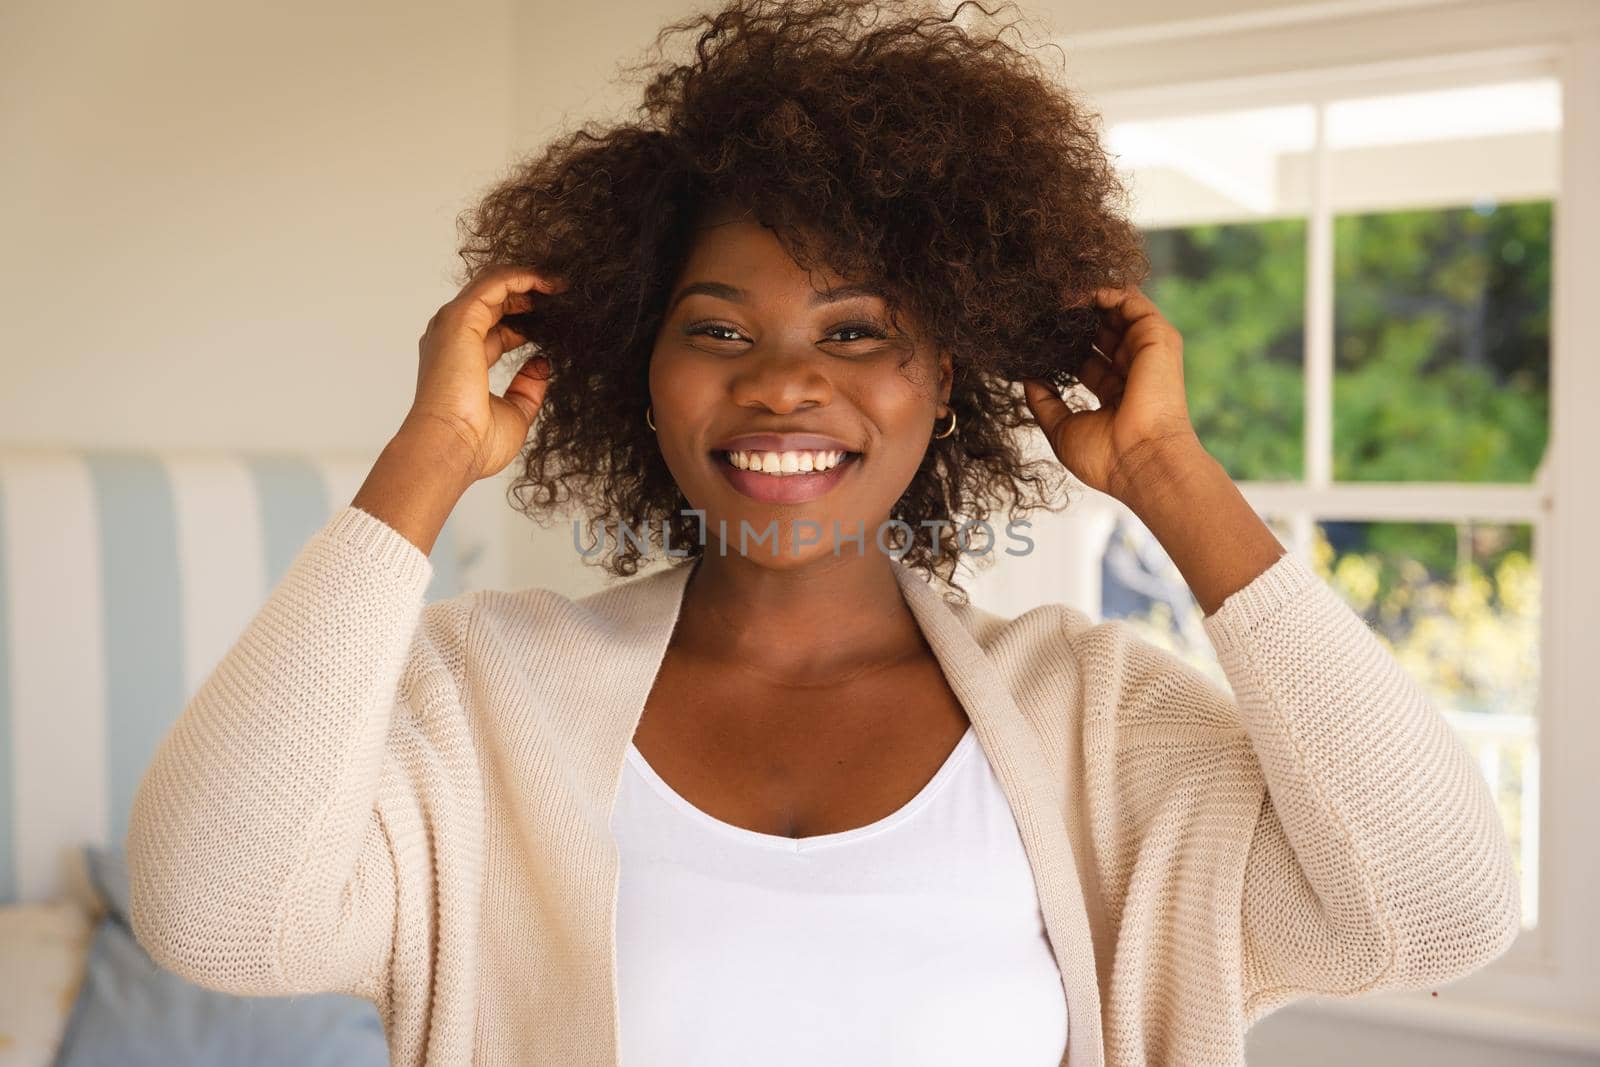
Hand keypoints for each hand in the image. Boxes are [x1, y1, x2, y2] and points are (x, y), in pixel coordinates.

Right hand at [403, 264, 568, 483]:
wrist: (451, 447)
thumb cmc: (474, 441)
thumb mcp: (514, 413)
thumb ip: (527, 389)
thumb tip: (541, 366)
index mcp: (462, 358)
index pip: (496, 326)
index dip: (528, 318)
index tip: (559, 319)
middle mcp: (454, 337)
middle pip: (494, 299)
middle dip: (529, 292)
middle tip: (565, 294)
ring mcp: (454, 325)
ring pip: (493, 283)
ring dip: (529, 278)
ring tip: (563, 283)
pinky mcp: (461, 318)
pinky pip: (496, 283)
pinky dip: (524, 276)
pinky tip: (550, 282)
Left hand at [1021, 285, 1205, 504]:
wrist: (1141, 460)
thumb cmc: (1106, 457)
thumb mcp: (1062, 429)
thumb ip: (1044, 402)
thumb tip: (1028, 380)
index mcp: (1114, 394)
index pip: (1086, 360)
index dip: (1062, 347)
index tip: (1035, 336)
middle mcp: (1132, 371)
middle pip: (1100, 333)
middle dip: (1072, 320)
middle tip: (1040, 310)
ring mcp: (1146, 352)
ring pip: (1116, 313)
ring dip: (1085, 300)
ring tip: (1053, 296)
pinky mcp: (1157, 336)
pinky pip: (1131, 301)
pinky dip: (1103, 291)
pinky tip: (1074, 295)